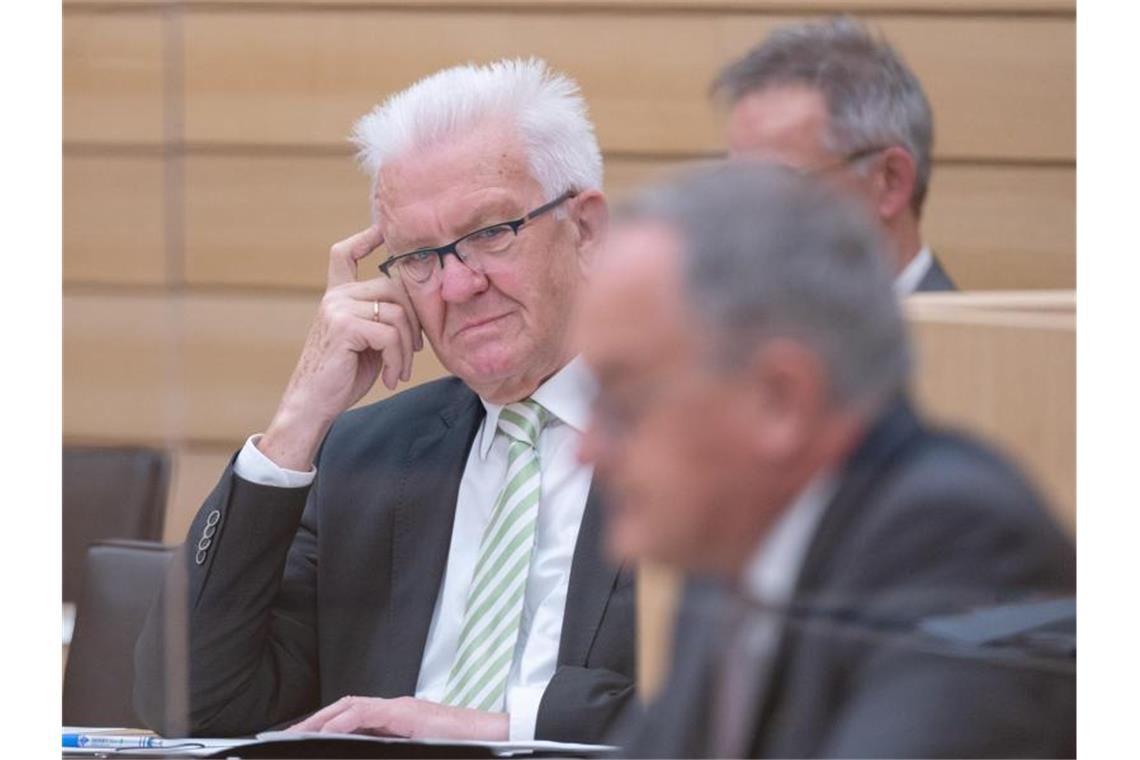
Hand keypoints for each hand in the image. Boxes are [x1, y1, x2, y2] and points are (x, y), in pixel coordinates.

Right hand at [258, 226, 423, 469]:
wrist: (313, 404)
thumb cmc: (343, 376)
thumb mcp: (367, 341)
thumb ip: (382, 318)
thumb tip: (417, 306)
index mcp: (338, 296)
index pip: (344, 255)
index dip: (364, 239)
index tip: (382, 228)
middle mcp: (336, 296)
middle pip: (394, 288)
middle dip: (413, 322)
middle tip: (411, 353)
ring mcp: (338, 308)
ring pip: (397, 314)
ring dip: (406, 350)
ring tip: (398, 372)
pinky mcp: (344, 326)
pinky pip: (390, 335)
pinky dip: (397, 360)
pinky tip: (390, 378)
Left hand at [286, 696, 507, 741]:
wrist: (491, 735)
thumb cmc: (460, 744)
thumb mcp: (419, 747)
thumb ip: (394, 746)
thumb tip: (368, 751)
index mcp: (397, 717)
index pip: (353, 714)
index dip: (326, 722)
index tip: (303, 736)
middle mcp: (395, 708)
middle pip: (345, 706)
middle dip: (316, 719)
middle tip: (289, 735)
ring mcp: (401, 708)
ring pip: (351, 706)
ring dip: (323, 719)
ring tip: (300, 733)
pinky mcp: (407, 713)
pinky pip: (368, 714)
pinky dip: (344, 722)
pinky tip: (328, 732)